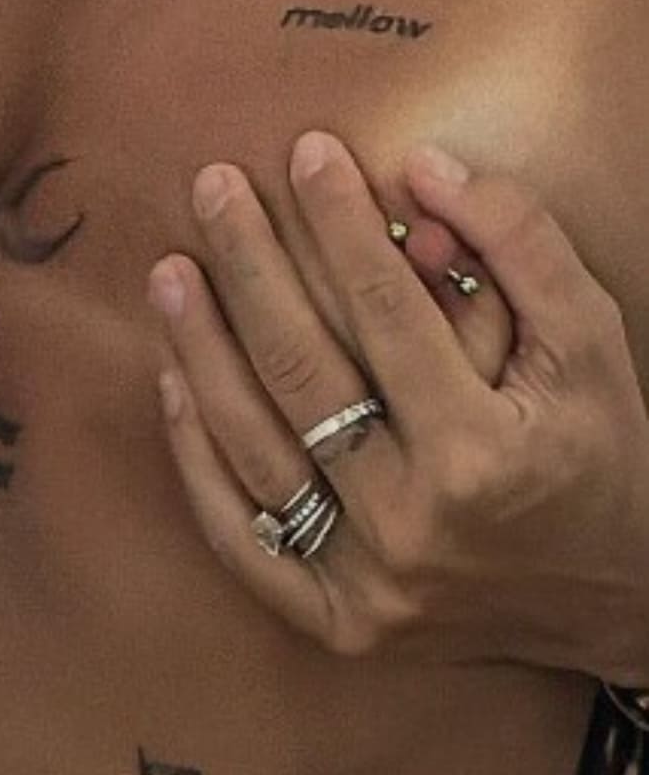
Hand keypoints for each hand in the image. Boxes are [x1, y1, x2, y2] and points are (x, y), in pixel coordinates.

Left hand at [148, 133, 648, 686]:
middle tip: (212, 187)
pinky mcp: (334, 621)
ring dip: (199, 351)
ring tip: (171, 273)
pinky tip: (173, 384)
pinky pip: (240, 536)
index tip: (306, 153)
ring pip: (253, 449)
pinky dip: (198, 459)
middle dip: (249, 266)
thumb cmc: (601, 454)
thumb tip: (422, 167)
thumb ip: (519, 244)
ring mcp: (365, 582)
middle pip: (301, 372)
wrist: (615, 604)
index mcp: (482, 453)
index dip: (340, 222)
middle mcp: (413, 523)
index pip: (385, 309)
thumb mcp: (589, 340)